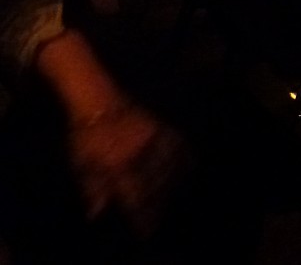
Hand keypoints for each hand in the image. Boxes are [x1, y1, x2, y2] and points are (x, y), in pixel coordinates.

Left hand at [68, 104, 189, 236]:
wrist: (98, 99)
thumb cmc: (85, 135)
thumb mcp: (82, 163)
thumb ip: (93, 188)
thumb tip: (98, 213)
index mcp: (118, 163)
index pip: (135, 197)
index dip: (142, 216)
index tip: (146, 230)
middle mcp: (141, 153)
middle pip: (155, 186)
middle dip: (157, 205)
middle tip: (158, 220)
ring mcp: (155, 138)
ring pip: (170, 168)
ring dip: (172, 187)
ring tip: (172, 200)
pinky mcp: (162, 127)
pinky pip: (179, 146)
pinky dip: (185, 160)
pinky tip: (189, 169)